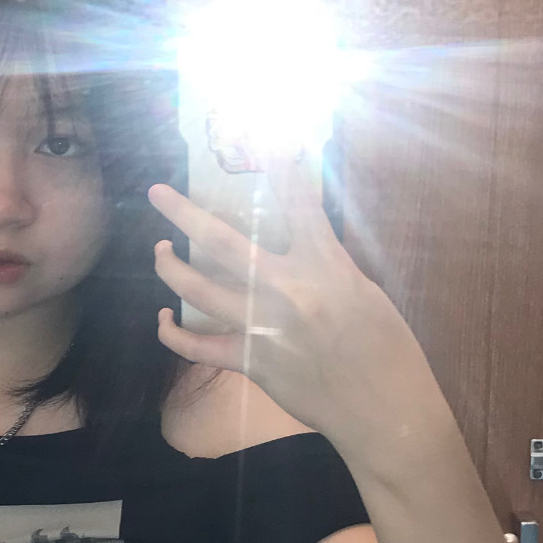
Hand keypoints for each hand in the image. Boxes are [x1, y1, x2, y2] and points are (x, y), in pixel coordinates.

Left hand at [147, 155, 427, 441]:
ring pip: (198, 291)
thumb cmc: (386, 347)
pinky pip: (198, 348)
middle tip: (156, 192)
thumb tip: (299, 241)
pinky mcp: (251, 362)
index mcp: (326, 267)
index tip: (263, 134)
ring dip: (170, 269)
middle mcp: (287, 292)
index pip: (300, 203)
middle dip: (183, 213)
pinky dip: (173, 335)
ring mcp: (263, 328)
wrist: (382, 408)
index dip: (281, 166)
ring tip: (159, 251)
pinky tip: (163, 320)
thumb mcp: (364, 290)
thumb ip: (325, 264)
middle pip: (221, 242)